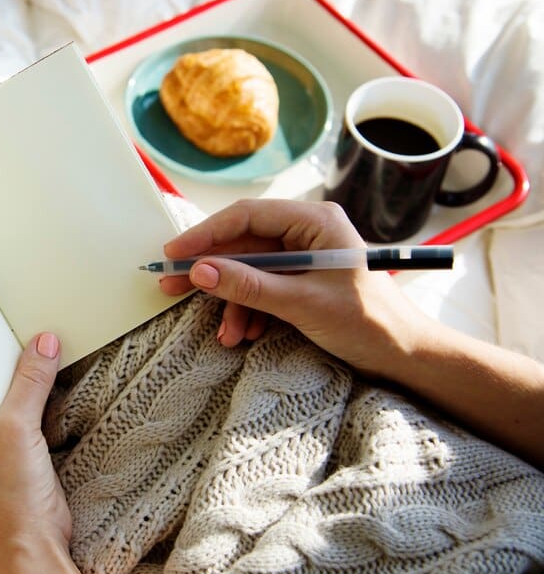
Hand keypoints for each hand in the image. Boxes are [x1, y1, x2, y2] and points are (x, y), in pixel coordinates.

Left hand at [0, 334, 119, 573]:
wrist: (34, 545)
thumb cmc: (7, 497)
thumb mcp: (17, 428)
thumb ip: (29, 384)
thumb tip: (44, 343)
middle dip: (1, 358)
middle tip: (14, 318)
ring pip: (9, 398)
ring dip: (24, 377)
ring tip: (36, 339)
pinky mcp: (21, 453)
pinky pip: (30, 414)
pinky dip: (40, 397)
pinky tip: (51, 377)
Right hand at [160, 199, 430, 375]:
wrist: (403, 356)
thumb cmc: (367, 323)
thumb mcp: (302, 304)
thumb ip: (249, 286)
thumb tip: (200, 272)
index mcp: (315, 221)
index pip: (247, 217)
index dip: (206, 234)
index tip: (175, 254)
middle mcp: (306, 232)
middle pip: (242, 244)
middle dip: (212, 273)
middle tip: (171, 287)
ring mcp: (301, 257)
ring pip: (247, 272)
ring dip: (233, 304)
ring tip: (227, 335)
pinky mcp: (299, 281)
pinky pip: (260, 289)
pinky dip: (248, 312)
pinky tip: (246, 334)